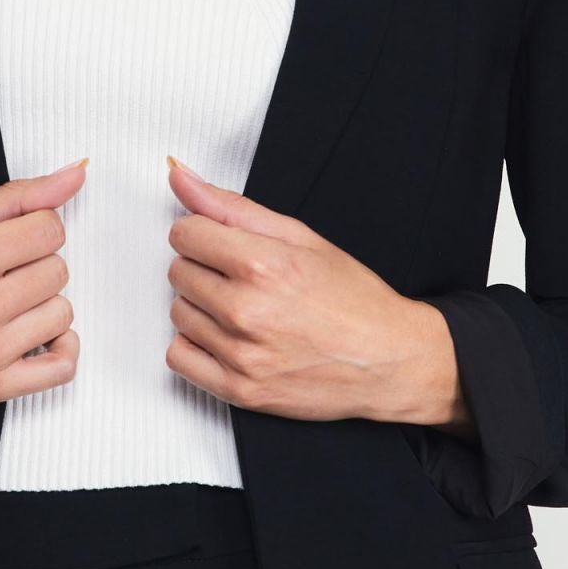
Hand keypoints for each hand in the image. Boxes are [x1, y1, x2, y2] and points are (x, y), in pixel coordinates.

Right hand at [0, 160, 86, 404]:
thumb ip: (16, 197)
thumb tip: (75, 174)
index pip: (49, 230)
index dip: (32, 228)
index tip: (12, 238)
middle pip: (57, 270)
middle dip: (33, 264)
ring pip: (62, 313)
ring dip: (41, 305)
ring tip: (6, 302)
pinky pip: (59, 369)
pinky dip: (59, 349)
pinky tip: (34, 333)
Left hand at [162, 156, 471, 429]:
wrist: (389, 362)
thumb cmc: (353, 301)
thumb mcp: (300, 237)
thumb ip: (232, 207)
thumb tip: (180, 178)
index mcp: (262, 266)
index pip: (184, 234)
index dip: (203, 233)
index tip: (222, 243)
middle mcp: (247, 311)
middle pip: (178, 272)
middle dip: (205, 268)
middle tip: (243, 278)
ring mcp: (241, 355)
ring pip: (177, 313)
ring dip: (201, 307)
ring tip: (243, 309)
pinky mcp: (239, 390)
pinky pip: (178, 357)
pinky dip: (195, 346)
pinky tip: (226, 338)